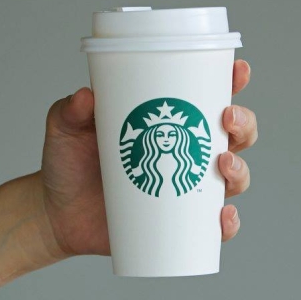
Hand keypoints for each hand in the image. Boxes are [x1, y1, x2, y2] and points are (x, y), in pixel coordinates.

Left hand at [40, 59, 256, 257]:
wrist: (56, 215)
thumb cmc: (67, 165)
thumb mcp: (65, 129)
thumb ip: (70, 110)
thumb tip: (85, 98)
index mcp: (169, 123)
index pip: (209, 96)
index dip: (232, 81)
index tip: (238, 71)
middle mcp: (187, 154)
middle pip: (235, 136)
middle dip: (244, 124)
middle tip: (227, 119)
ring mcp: (186, 190)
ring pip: (233, 178)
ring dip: (239, 170)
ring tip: (221, 164)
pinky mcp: (180, 226)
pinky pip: (215, 228)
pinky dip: (228, 224)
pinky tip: (223, 216)